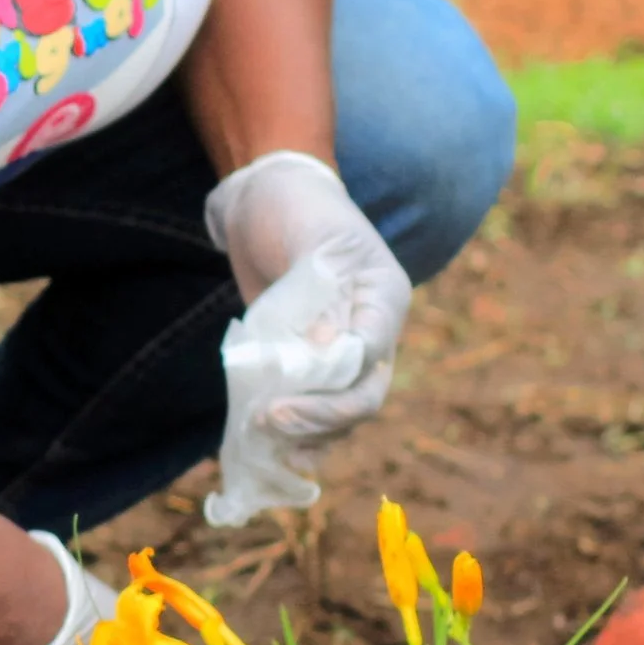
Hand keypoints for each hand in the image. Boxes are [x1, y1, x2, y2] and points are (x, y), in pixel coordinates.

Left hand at [202, 152, 409, 525]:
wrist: (266, 195)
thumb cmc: (293, 207)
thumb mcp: (310, 239)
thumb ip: (321, 293)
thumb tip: (328, 352)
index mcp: (383, 299)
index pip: (371, 360)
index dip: (333, 393)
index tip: (282, 403)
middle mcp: (370, 331)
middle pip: (361, 397)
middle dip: (317, 420)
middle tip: (266, 422)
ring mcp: (340, 349)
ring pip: (339, 413)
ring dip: (305, 434)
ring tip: (260, 439)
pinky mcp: (308, 359)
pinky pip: (312, 405)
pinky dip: (292, 430)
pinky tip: (264, 449)